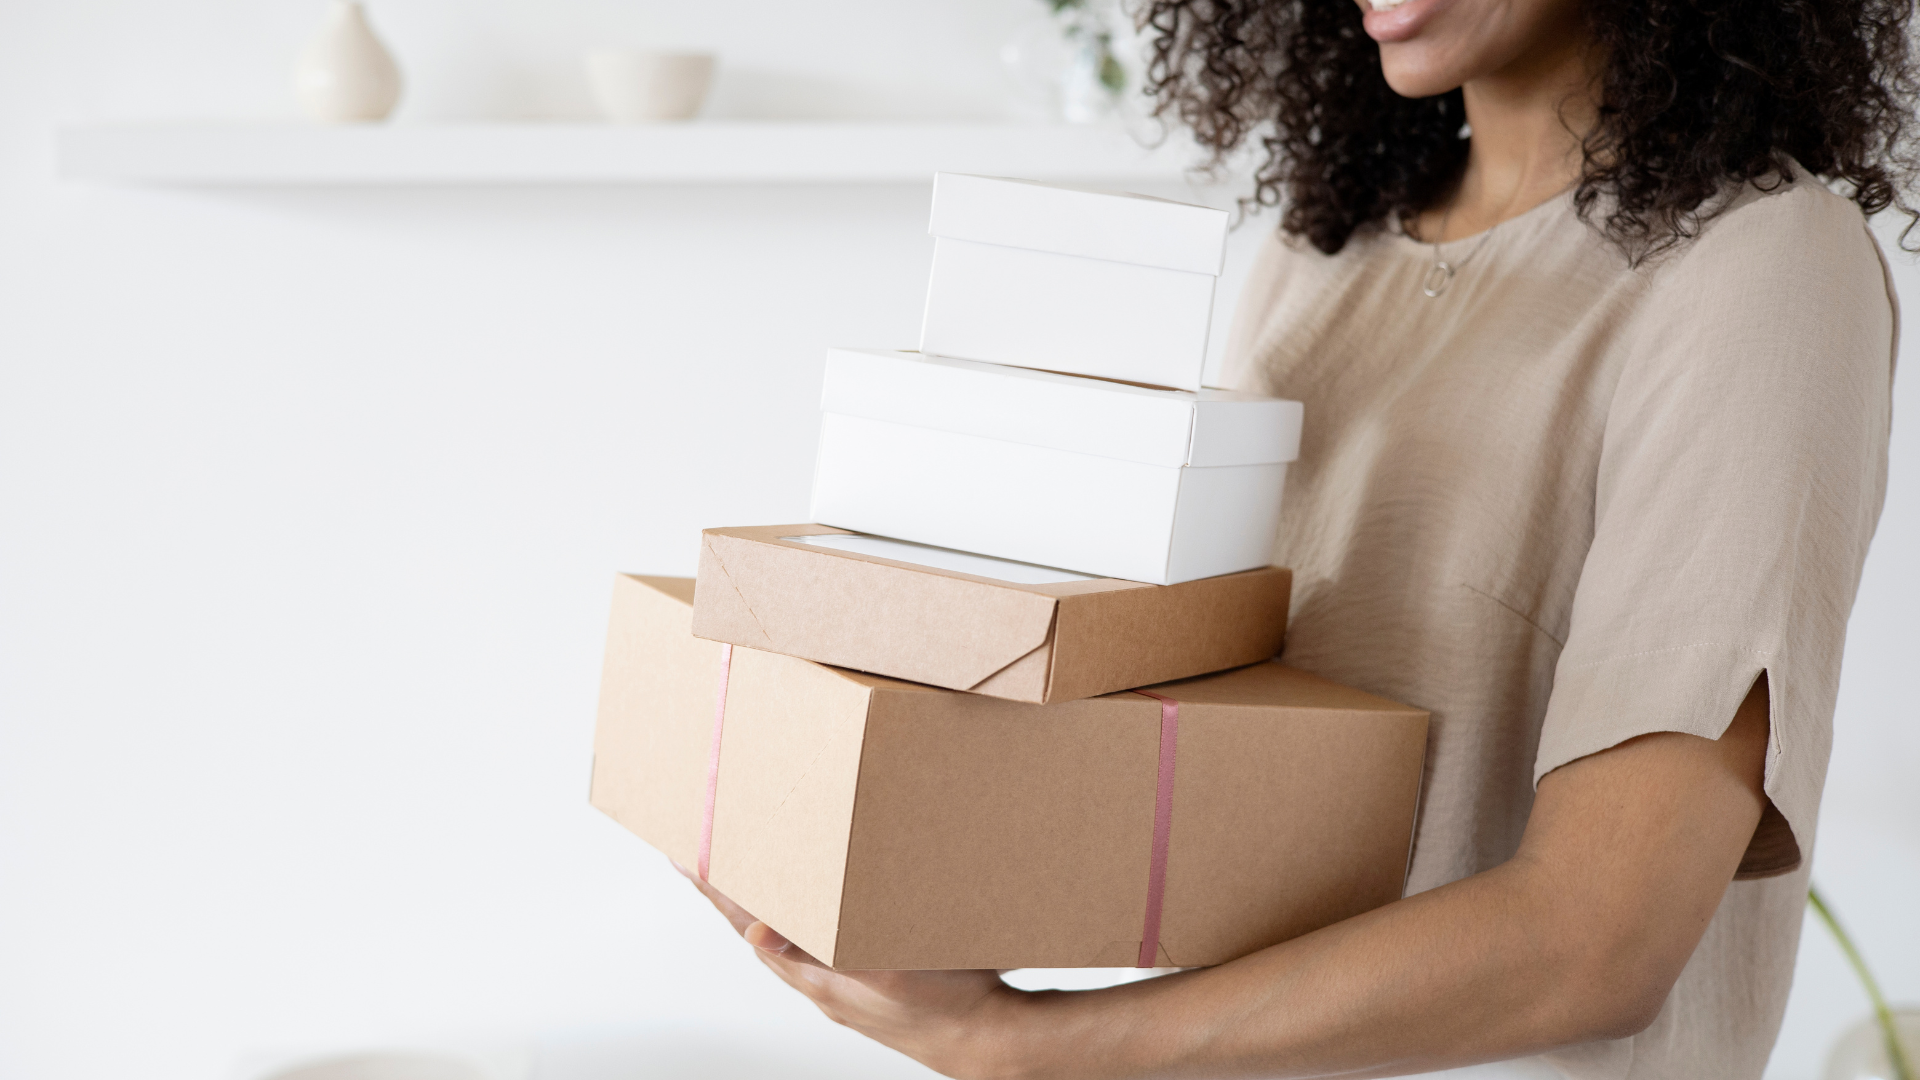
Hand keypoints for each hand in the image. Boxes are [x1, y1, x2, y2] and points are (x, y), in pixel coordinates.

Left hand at [676, 861, 1030, 1079]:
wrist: (990, 1041)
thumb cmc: (946, 1007)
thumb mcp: (886, 971)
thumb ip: (824, 953)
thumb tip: (760, 934)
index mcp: (817, 976)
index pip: (750, 924)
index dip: (717, 889)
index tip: (686, 857)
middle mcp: (821, 980)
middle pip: (758, 928)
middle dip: (728, 891)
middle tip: (700, 857)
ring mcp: (842, 984)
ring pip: (787, 937)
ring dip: (762, 903)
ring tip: (742, 876)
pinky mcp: (867, 981)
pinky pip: (819, 944)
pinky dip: (802, 918)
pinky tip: (814, 908)